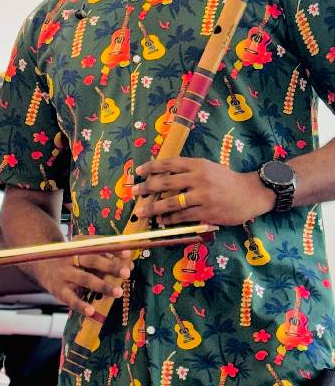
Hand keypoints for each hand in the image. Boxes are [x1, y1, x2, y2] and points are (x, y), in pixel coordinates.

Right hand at [35, 250, 133, 317]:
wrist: (43, 267)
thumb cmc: (72, 260)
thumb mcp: (84, 253)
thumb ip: (105, 257)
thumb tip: (129, 265)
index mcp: (78, 245)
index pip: (97, 245)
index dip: (112, 248)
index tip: (128, 253)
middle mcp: (70, 257)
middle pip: (92, 260)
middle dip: (110, 266)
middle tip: (126, 272)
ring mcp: (64, 274)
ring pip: (85, 279)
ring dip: (102, 285)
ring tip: (118, 292)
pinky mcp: (59, 290)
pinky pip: (71, 299)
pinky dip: (81, 305)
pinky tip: (92, 311)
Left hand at [132, 157, 275, 226]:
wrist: (250, 194)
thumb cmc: (226, 180)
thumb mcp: (208, 168)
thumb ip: (188, 170)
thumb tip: (162, 175)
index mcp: (197, 164)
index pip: (169, 163)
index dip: (151, 167)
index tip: (138, 171)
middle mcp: (198, 178)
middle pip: (165, 182)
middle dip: (146, 188)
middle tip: (134, 192)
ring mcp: (202, 196)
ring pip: (171, 202)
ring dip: (153, 208)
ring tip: (141, 211)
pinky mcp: (206, 212)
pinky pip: (183, 217)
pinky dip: (169, 219)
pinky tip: (161, 221)